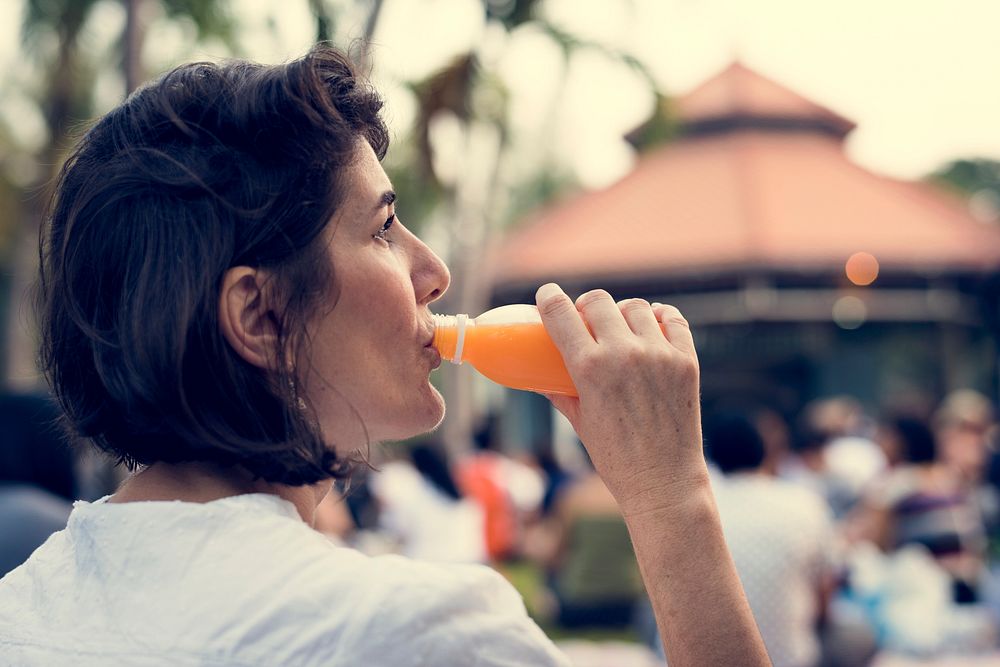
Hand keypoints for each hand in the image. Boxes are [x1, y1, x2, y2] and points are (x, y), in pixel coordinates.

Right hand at [535, 283, 707, 514]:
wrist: (664, 483)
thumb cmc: (616, 459)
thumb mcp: (580, 422)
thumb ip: (560, 393)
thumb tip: (539, 378)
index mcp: (590, 368)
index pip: (561, 313)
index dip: (550, 298)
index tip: (547, 294)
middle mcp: (624, 354)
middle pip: (599, 301)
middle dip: (587, 305)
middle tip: (586, 317)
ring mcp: (659, 355)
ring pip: (636, 307)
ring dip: (622, 313)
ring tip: (621, 328)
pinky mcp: (686, 362)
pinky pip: (673, 320)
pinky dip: (660, 318)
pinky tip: (652, 327)